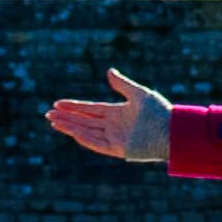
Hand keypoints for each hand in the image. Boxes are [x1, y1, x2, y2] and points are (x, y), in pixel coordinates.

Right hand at [42, 67, 172, 166]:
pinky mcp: (119, 149)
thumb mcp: (139, 94)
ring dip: (70, 127)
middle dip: (67, 118)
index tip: (58, 103)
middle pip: (84, 121)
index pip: (90, 110)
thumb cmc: (160, 112)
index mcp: (117, 112)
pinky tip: (72, 132)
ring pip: (87, 132)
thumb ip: (123, 84)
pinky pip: (97, 144)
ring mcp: (115, 138)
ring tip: (54, 122)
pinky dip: (84, 138)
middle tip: (48, 114)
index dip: (74, 107)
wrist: (173, 131)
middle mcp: (113, 126)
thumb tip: (108, 71)